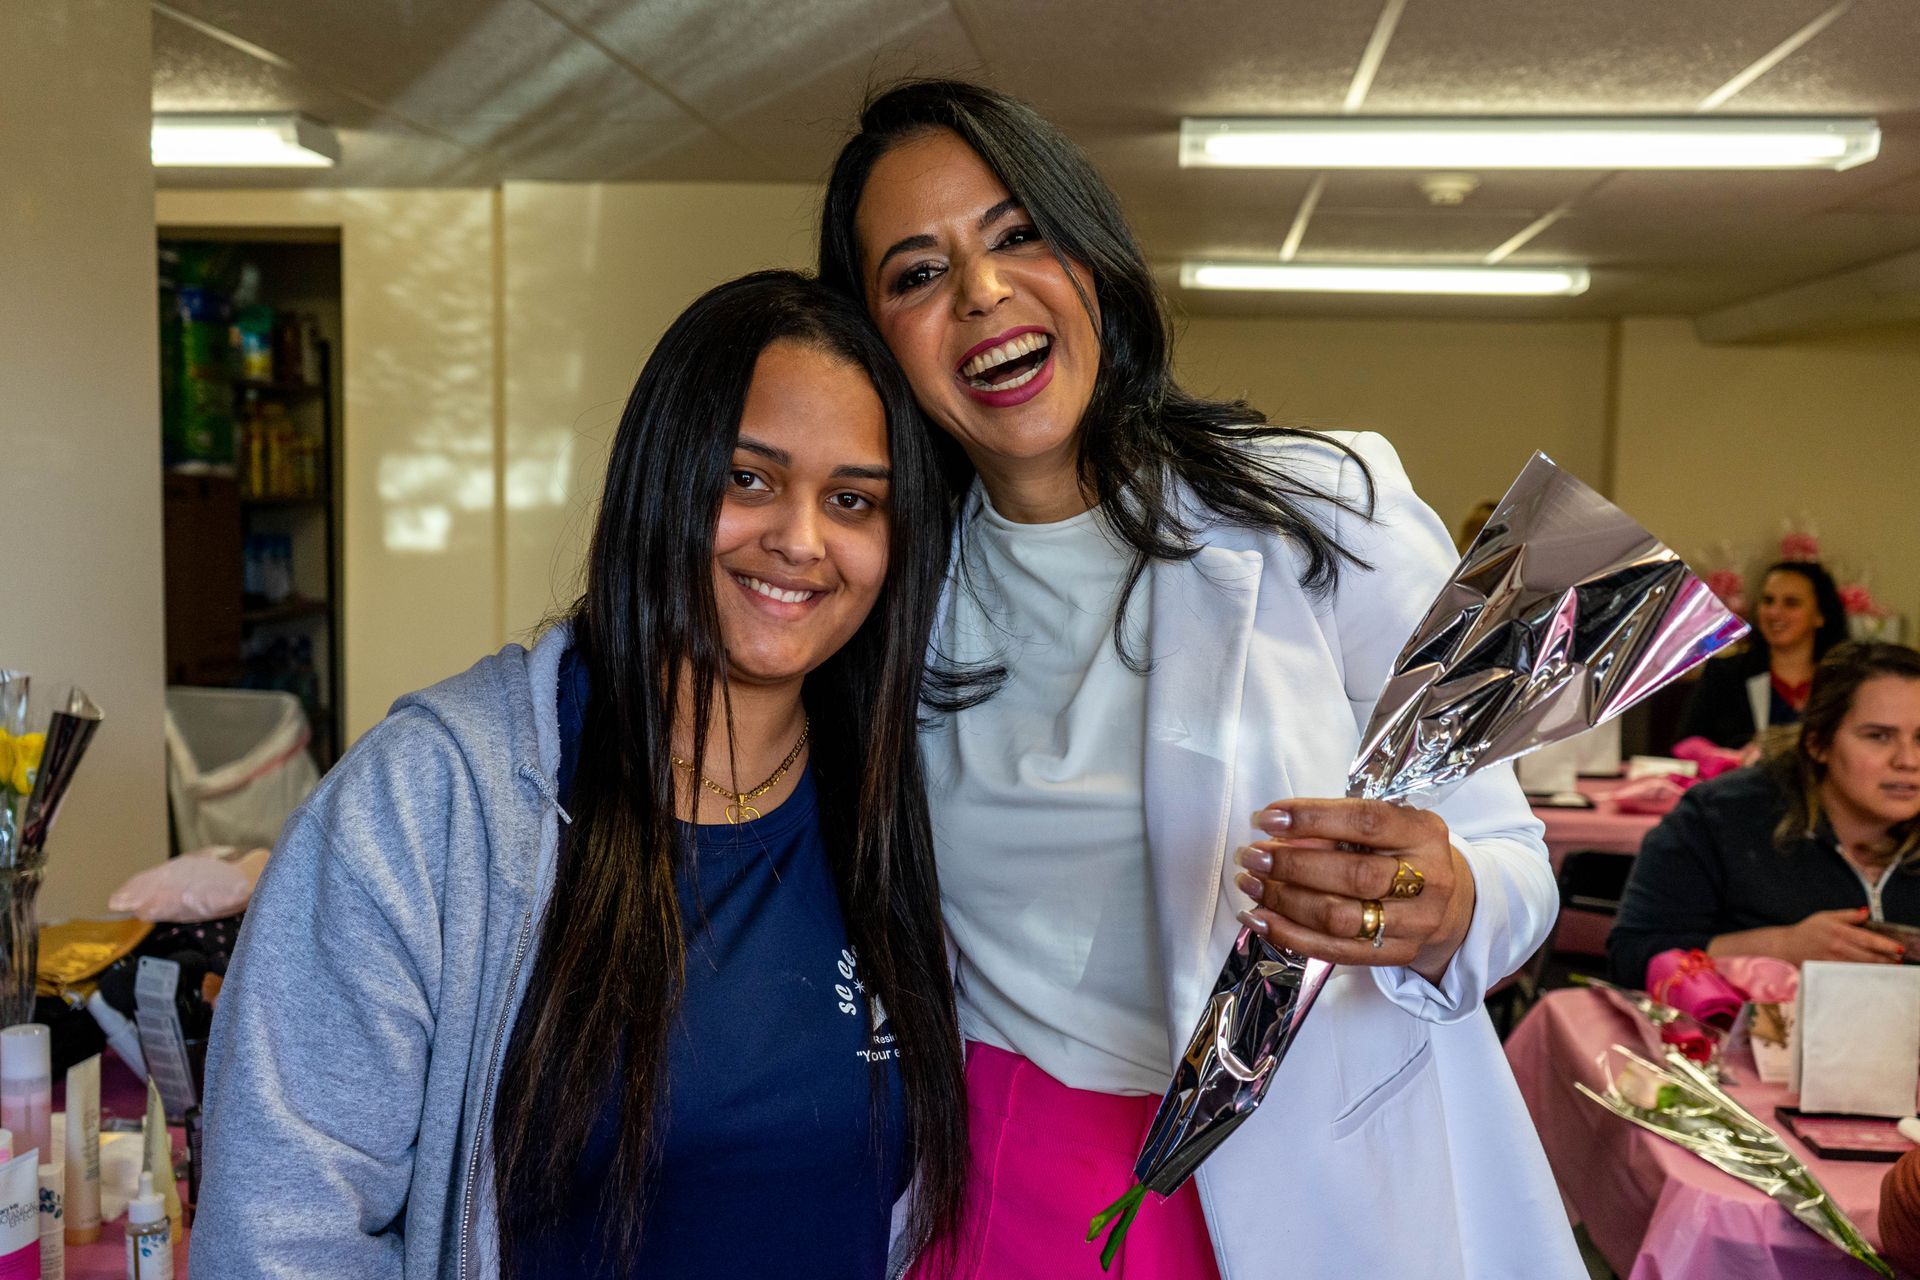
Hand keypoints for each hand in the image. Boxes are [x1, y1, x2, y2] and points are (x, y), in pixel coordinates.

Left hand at [1233, 798, 1475, 984]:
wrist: (1447, 903)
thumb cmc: (1400, 853)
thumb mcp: (1383, 828)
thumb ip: (1335, 827)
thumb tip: (1275, 834)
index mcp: (1423, 833)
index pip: (1365, 822)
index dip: (1312, 818)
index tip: (1267, 818)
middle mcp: (1428, 879)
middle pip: (1352, 875)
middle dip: (1292, 865)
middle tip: (1252, 855)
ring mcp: (1415, 923)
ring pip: (1340, 917)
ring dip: (1284, 900)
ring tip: (1250, 883)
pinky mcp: (1396, 955)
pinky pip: (1334, 950)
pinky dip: (1289, 934)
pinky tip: (1259, 917)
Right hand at [1780, 908, 1905, 964]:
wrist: (1787, 947)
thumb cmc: (1808, 931)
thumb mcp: (1826, 916)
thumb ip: (1848, 915)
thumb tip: (1866, 913)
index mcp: (1838, 931)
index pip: (1867, 939)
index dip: (1885, 945)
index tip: (1899, 948)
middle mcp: (1837, 947)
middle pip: (1868, 956)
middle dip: (1886, 959)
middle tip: (1899, 960)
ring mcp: (1833, 961)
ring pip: (1862, 967)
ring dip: (1878, 968)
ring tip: (1890, 966)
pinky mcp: (1830, 971)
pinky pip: (1850, 974)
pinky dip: (1863, 974)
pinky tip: (1871, 974)